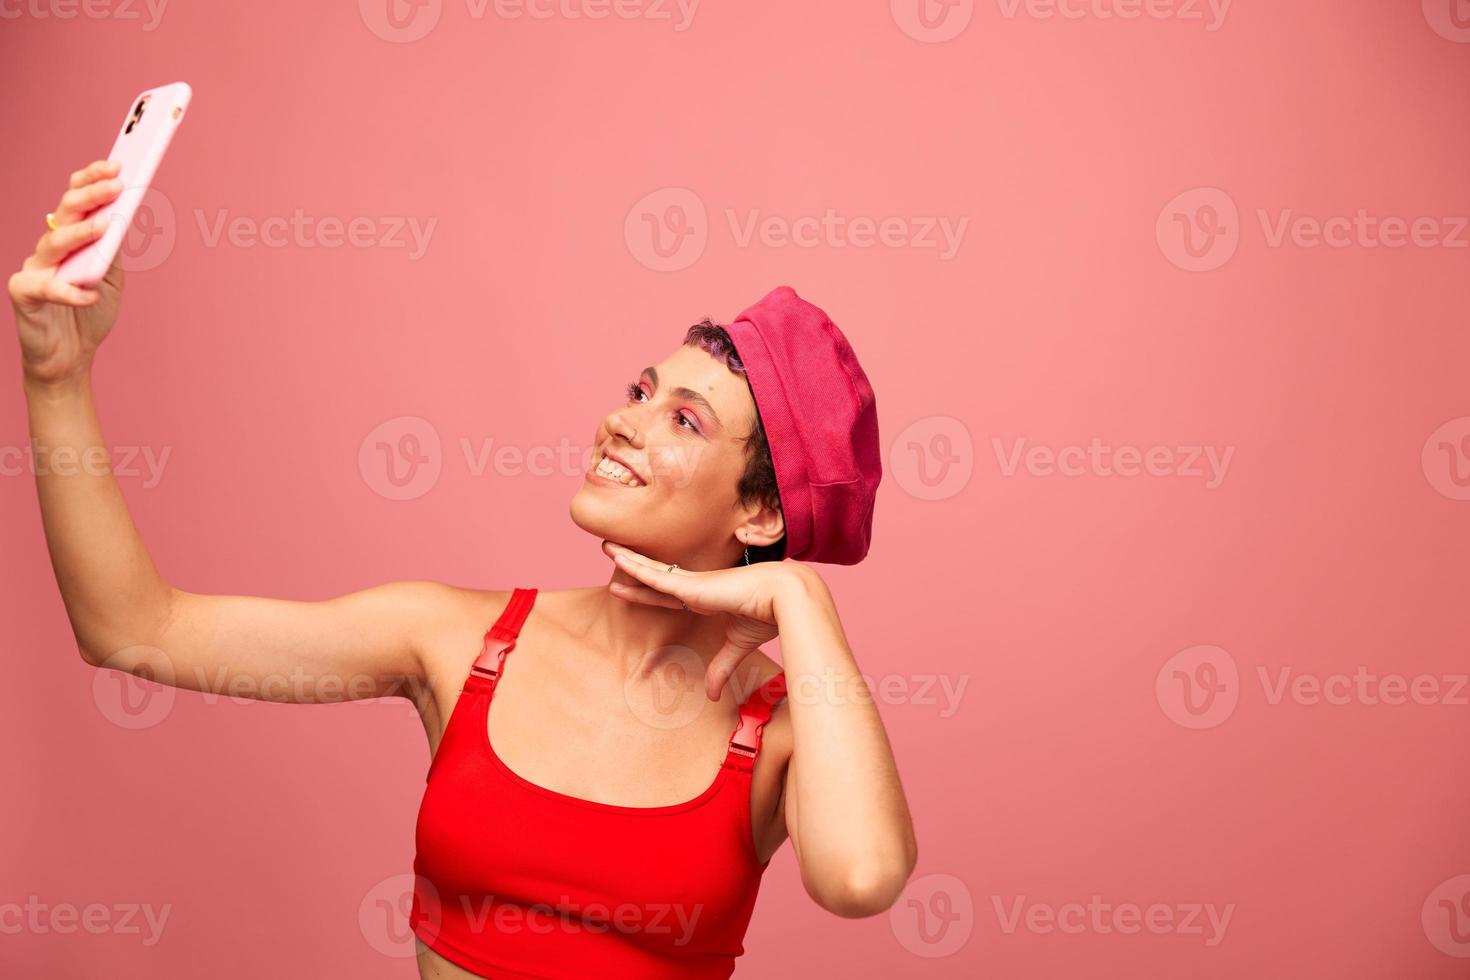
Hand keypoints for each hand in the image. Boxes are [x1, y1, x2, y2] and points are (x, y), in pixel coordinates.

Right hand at [10, 159, 127, 387]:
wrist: (68, 357)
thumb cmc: (89, 313)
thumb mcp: (110, 277)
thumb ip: (112, 249)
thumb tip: (125, 215)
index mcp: (69, 238)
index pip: (76, 199)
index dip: (92, 179)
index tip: (118, 165)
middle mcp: (49, 247)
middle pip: (65, 211)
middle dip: (91, 194)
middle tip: (117, 183)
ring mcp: (34, 268)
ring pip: (54, 242)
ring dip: (82, 232)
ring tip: (107, 226)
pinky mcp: (24, 293)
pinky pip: (47, 288)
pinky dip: (71, 291)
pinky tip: (90, 293)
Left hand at [601, 540, 816, 700]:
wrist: (786, 599)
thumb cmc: (768, 615)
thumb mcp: (738, 646)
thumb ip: (721, 668)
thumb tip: (711, 695)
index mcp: (706, 598)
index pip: (666, 595)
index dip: (644, 592)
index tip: (624, 588)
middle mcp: (695, 586)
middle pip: (653, 577)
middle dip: (630, 567)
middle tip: (608, 552)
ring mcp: (693, 583)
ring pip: (650, 570)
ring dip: (626, 559)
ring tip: (604, 546)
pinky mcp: (693, 585)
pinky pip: (657, 576)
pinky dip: (636, 568)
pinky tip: (618, 559)